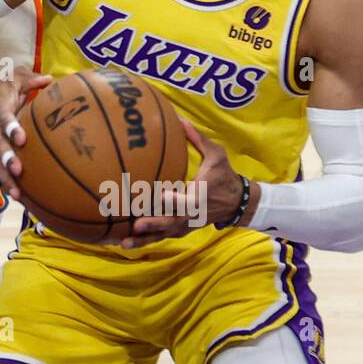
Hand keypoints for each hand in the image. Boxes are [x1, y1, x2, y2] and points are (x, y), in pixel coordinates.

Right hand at [0, 67, 52, 199]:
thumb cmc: (1, 91)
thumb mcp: (13, 80)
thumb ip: (30, 80)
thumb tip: (49, 79)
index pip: (4, 119)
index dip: (11, 128)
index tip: (22, 138)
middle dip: (7, 159)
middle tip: (18, 170)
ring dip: (5, 178)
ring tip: (17, 194)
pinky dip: (6, 183)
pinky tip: (19, 197)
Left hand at [120, 115, 259, 248]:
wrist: (238, 201)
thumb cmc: (224, 176)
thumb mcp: (217, 155)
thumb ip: (198, 139)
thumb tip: (181, 120)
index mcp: (200, 196)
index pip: (188, 201)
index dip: (176, 200)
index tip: (162, 196)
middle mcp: (192, 214)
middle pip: (172, 223)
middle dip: (154, 224)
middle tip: (135, 225)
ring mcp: (187, 224)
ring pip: (165, 234)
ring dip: (145, 239)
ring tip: (124, 243)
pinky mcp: (182, 229)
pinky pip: (164, 237)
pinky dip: (148, 240)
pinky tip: (128, 242)